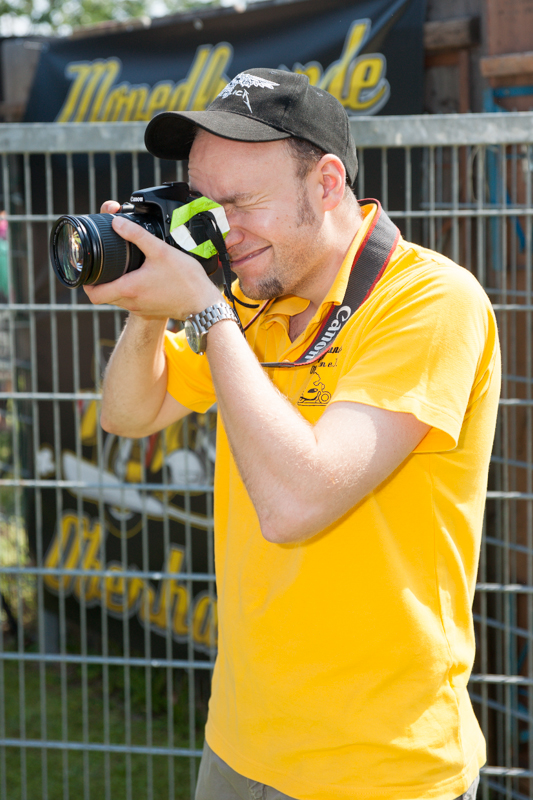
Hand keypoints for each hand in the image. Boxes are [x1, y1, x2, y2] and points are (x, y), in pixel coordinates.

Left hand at [84, 203, 222, 319]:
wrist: (204, 304)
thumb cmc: (185, 280)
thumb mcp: (160, 251)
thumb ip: (137, 235)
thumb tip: (117, 222)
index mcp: (128, 289)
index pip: (93, 294)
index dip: (85, 283)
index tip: (88, 270)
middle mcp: (131, 303)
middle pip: (103, 297)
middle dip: (99, 281)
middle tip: (103, 265)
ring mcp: (140, 309)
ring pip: (117, 299)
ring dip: (114, 286)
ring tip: (122, 268)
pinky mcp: (150, 311)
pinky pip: (132, 302)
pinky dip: (129, 291)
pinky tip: (140, 277)